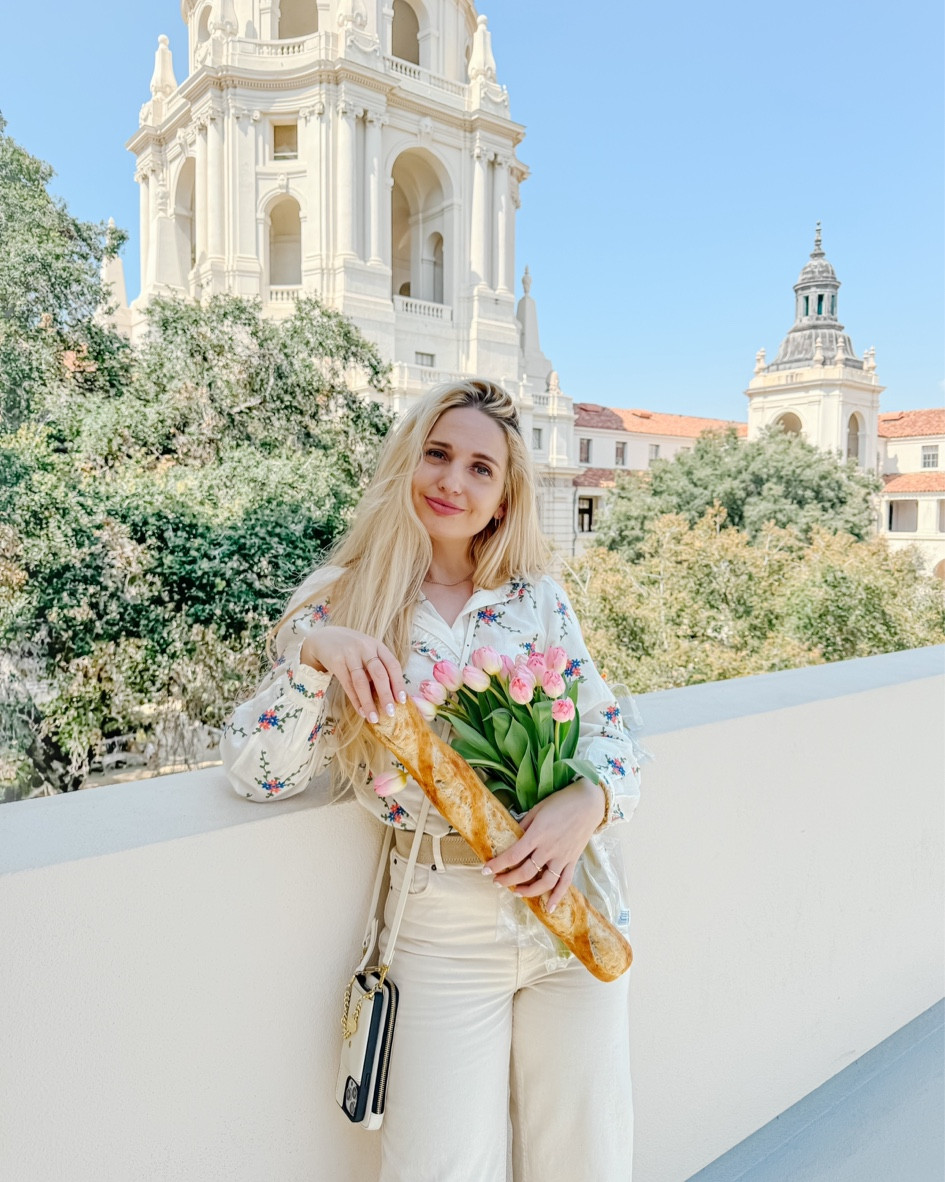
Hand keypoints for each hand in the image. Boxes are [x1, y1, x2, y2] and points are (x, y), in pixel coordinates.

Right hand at [301, 626, 406, 722]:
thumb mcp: (368, 652)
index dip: (398, 683)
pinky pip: (347, 684)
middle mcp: (365, 648)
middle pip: (379, 674)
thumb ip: (378, 668)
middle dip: (386, 695)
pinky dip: (355, 700)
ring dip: (368, 702)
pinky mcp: (336, 661)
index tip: (402, 701)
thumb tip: (391, 696)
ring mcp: (349, 654)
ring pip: (361, 682)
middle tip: (390, 713)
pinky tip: (361, 711)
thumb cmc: (352, 649)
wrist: (325, 638)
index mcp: (377, 646)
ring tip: (374, 718)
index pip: (392, 665)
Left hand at [483, 779, 605, 910]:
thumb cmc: (561, 802)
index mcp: (537, 834)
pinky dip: (557, 897)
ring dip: (528, 891)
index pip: (514, 855)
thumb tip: (511, 838)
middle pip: (525, 872)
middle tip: (496, 881)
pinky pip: (565, 883)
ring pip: (544, 882)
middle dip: (507, 880)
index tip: (486, 870)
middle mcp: (549, 849)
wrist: (589, 803)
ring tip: (516, 892)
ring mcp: (562, 857)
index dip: (498, 865)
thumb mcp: (537, 809)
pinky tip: (548, 908)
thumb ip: (524, 825)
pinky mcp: (573, 861)